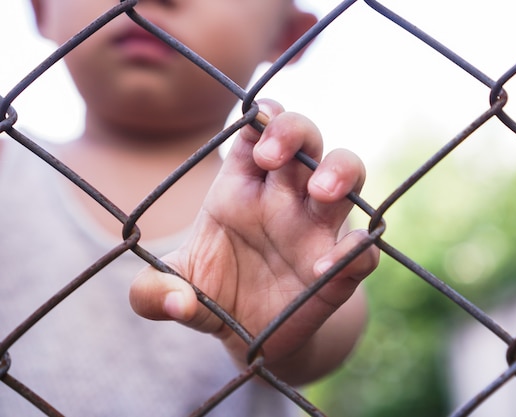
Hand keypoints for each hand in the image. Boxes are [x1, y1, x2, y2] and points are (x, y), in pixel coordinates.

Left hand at [129, 99, 378, 378]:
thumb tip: (175, 302)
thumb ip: (153, 292)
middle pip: (306, 139)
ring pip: (348, 173)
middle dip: (295, 132)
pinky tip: (324, 269)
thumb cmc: (212, 297)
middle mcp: (285, 198)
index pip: (257, 132)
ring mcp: (316, 229)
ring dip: (341, 171)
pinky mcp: (339, 269)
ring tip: (321, 192)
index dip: (262, 117)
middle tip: (273, 158)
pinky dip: (355, 251)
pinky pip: (363, 249)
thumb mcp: (170, 292)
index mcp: (242, 188)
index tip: (256, 118)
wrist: (250, 337)